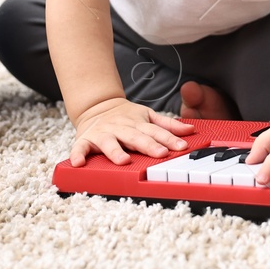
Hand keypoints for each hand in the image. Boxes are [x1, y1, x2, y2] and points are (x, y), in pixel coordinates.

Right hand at [69, 97, 194, 165]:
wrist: (97, 105)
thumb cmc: (126, 116)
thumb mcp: (148, 116)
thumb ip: (168, 125)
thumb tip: (190, 130)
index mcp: (137, 124)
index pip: (156, 132)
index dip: (169, 139)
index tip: (181, 147)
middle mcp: (121, 128)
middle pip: (136, 138)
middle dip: (148, 146)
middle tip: (161, 154)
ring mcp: (103, 134)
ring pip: (110, 143)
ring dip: (116, 152)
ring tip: (123, 161)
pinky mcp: (86, 140)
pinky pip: (81, 148)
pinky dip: (78, 155)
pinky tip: (79, 163)